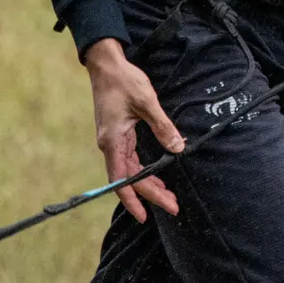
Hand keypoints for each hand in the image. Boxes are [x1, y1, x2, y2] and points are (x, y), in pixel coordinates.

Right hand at [84, 38, 184, 221]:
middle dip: (150, 195)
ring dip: (148, 185)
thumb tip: (178, 148)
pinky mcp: (116, 136)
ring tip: (168, 195)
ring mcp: (112, 142)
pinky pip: (129, 161)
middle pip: (128, 180)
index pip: (122, 180)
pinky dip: (142, 172)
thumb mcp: (147, 102)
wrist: (105, 66)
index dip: (134, 200)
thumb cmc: (123, 81)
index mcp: (113, 141)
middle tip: (173, 206)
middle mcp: (109, 146)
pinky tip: (155, 176)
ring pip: (129, 172)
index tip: (146, 216)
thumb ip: (163, 127)